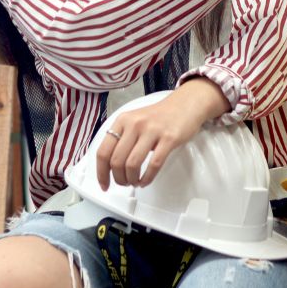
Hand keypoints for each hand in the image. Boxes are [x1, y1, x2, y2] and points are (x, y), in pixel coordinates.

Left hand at [95, 78, 226, 189]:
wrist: (186, 103)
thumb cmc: (160, 116)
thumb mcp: (135, 120)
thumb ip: (122, 137)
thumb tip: (110, 166)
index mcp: (122, 120)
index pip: (103, 151)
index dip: (101, 172)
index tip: (104, 184)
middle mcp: (134, 124)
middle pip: (116, 161)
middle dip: (118, 178)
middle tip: (123, 183)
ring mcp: (152, 131)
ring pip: (132, 164)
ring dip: (131, 179)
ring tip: (135, 182)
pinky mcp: (168, 138)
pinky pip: (153, 165)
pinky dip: (147, 178)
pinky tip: (146, 180)